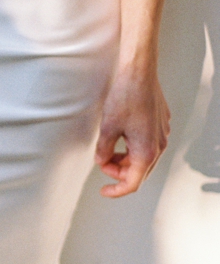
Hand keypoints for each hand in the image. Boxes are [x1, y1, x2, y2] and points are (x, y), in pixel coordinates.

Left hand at [96, 62, 169, 196]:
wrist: (140, 73)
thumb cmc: (125, 98)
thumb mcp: (107, 126)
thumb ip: (104, 149)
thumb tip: (101, 161)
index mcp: (146, 152)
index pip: (132, 183)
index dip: (116, 190)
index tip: (103, 191)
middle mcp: (159, 146)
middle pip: (138, 171)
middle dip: (119, 171)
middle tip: (101, 162)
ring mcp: (162, 135)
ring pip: (143, 157)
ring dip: (125, 158)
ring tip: (108, 148)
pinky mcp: (161, 125)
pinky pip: (147, 144)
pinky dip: (133, 147)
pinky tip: (120, 135)